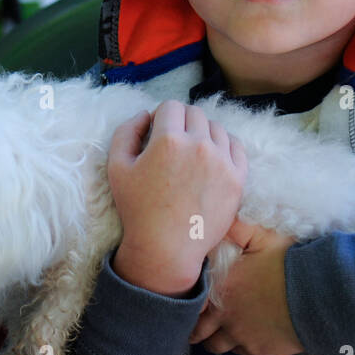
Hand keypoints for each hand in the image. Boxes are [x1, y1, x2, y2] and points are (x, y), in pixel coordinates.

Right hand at [107, 101, 246, 296]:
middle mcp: (198, 145)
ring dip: (203, 133)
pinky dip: (225, 146)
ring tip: (192, 154)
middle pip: (195, 113)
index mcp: (168, 140)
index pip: (170, 106)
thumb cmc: (138, 210)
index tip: (158, 133)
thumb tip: (145, 114)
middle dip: (182, 122)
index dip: (161, 116)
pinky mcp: (237, 177)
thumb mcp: (117, 167)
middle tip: (174, 144)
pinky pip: (236, 147)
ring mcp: (222, 161)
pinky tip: (213, 158)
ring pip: (216, 128)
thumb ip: (126, 132)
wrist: (166, 248)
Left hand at [188, 218, 305, 354]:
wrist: (318, 296)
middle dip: (196, 328)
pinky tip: (247, 336)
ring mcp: (240, 336)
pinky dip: (241, 346)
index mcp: (222, 286)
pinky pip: (241, 353)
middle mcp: (225, 315)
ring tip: (220, 333)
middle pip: (198, 331)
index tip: (193, 300)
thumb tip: (221, 221)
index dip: (190, 301)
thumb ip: (238, 227)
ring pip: (217, 346)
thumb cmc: (290, 264)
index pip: (192, 300)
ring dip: (217, 339)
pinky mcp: (258, 351)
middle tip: (197, 325)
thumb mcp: (263, 237)